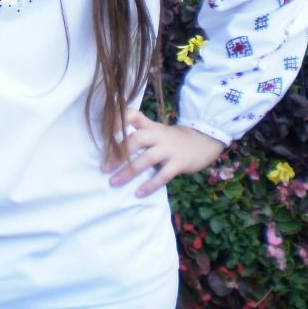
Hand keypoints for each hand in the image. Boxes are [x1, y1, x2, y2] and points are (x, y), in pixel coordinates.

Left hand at [102, 110, 225, 198]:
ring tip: (114, 182)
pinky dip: (150, 185)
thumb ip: (138, 135)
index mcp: (150, 126)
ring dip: (129, 172)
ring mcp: (169, 149)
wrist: (202, 141)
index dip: (120, 120)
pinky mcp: (179, 163)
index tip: (108, 130)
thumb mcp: (155, 131)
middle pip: (136, 140)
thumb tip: (111, 152)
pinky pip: (163, 175)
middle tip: (104, 168)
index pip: (133, 115)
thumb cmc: (170, 139)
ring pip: (147, 159)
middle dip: (118, 155)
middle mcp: (158, 135)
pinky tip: (138, 193)